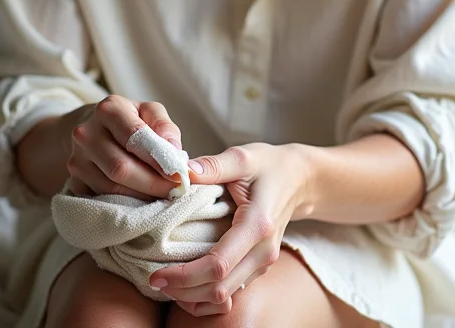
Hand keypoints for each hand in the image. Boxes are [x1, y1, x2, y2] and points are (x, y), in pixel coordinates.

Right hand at [66, 95, 183, 199]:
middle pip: (121, 168)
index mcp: (109, 109)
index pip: (135, 138)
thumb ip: (167, 129)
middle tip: (176, 192)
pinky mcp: (74, 182)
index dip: (159, 160)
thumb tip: (181, 158)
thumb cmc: (130, 120)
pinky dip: (125, 205)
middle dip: (153, 184)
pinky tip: (141, 202)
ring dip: (141, 198)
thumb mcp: (150, 112)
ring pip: (111, 189)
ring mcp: (76, 160)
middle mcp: (86, 133)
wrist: (92, 128)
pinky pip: (102, 200)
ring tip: (163, 196)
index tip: (180, 175)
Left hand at [150, 142, 310, 316]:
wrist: (299, 179)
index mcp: (258, 225)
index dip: (185, 275)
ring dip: (193, 297)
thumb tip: (180, 173)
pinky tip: (187, 284)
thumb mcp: (242, 157)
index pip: (218, 265)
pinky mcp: (259, 267)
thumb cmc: (269, 165)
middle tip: (154, 279)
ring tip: (167, 283)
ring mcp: (263, 263)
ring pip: (225, 297)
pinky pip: (231, 293)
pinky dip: (206, 296)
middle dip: (183, 290)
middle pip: (220, 289)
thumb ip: (212, 166)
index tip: (157, 272)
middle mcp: (263, 251)